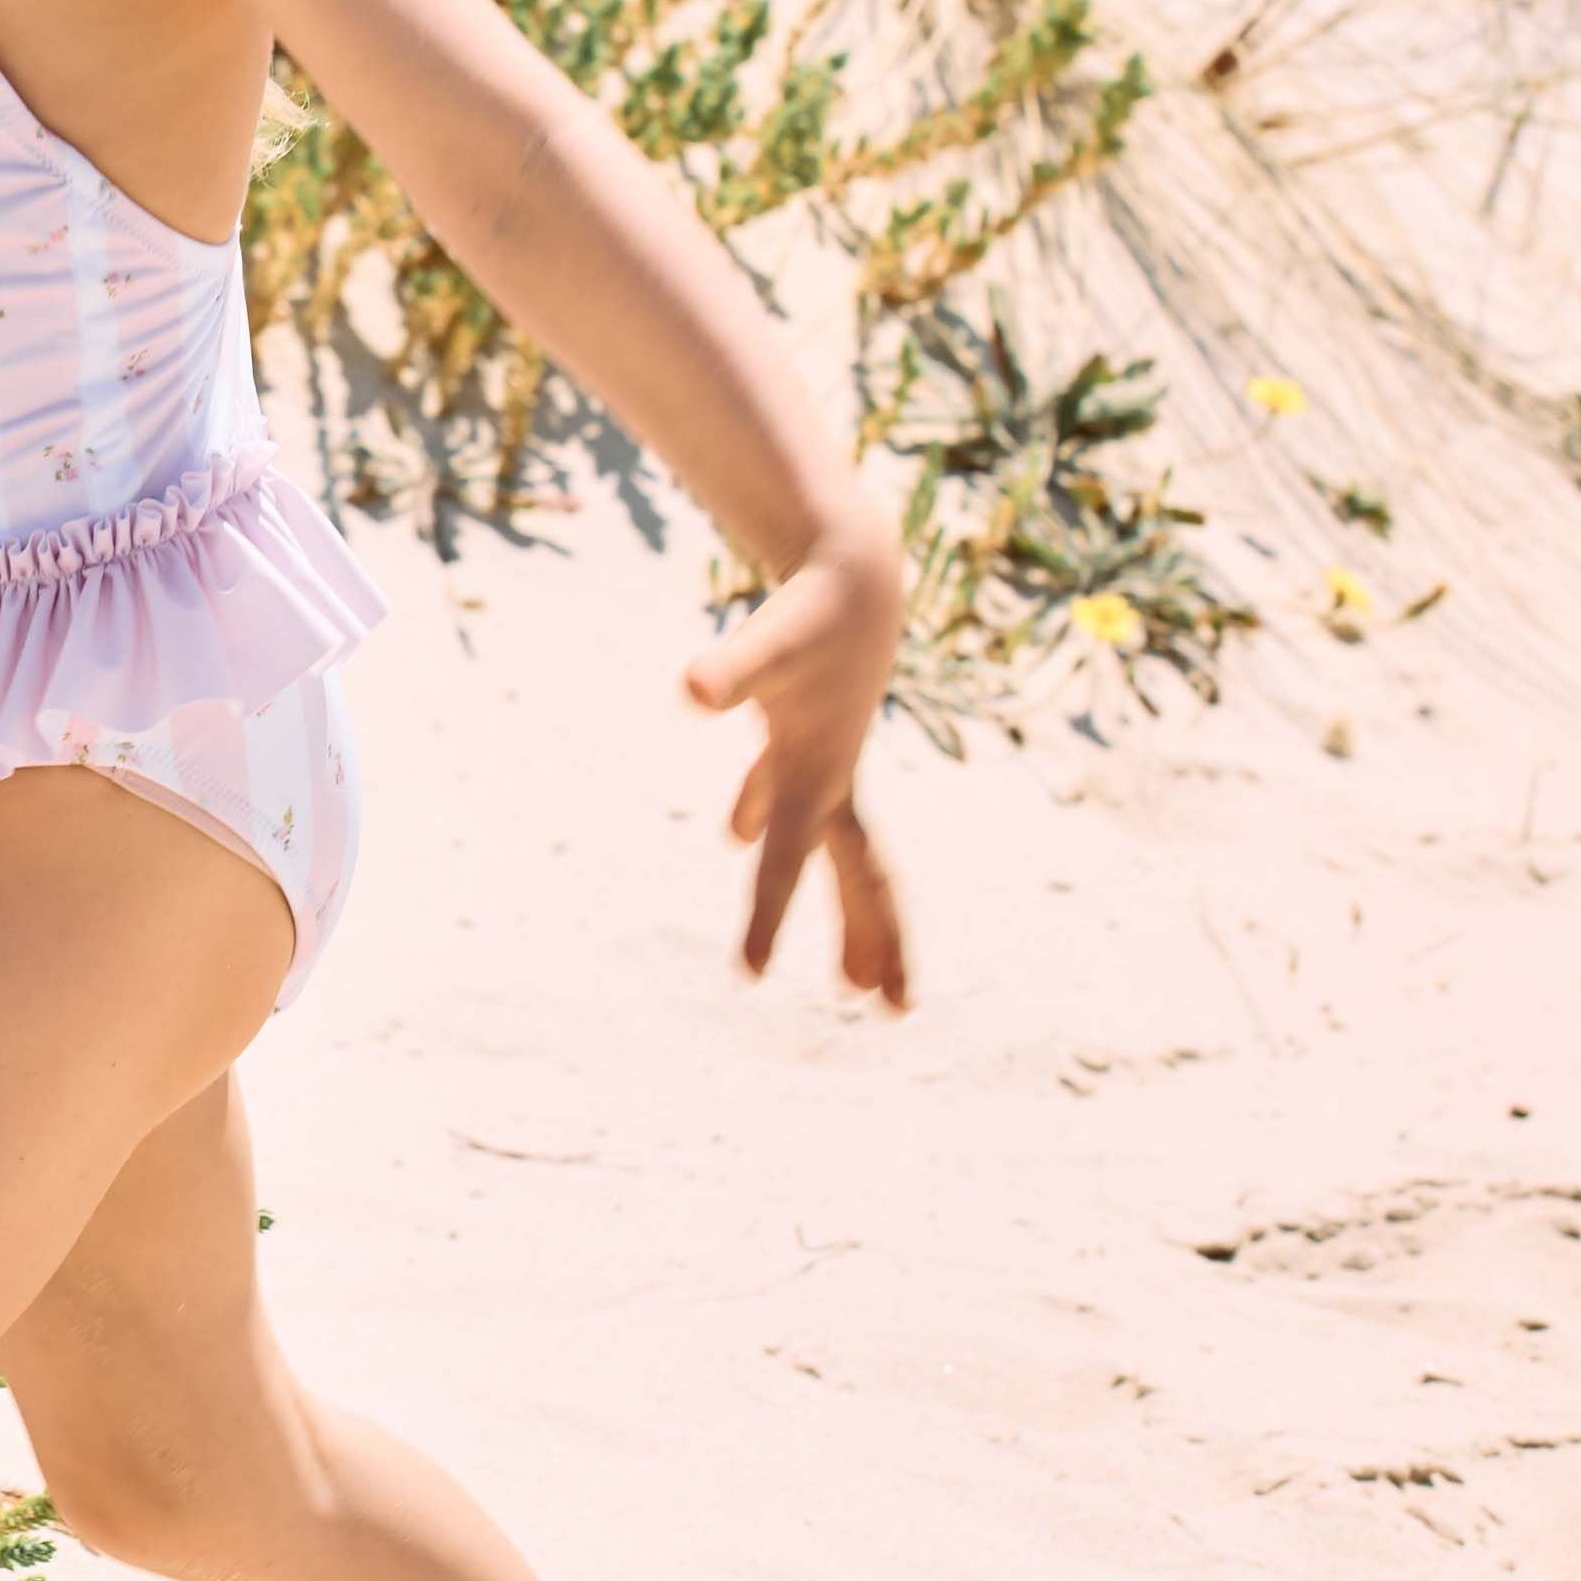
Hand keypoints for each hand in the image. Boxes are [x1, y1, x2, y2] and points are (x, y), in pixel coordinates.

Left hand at [681, 531, 909, 1009]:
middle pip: (856, 874)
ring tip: (846, 974)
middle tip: (889, 1010)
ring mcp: (824, 759)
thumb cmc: (809, 611)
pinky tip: (735, 830)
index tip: (749, 977)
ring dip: (842, 906)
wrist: (853, 571)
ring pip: (835, 848)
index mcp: (815, 778)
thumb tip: (691, 689)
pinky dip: (767, 816)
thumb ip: (732, 670)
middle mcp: (830, 779)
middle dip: (871, 939)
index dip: (766, 918)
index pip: (785, 861)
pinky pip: (790, 794)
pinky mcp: (808, 734)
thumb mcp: (765, 642)